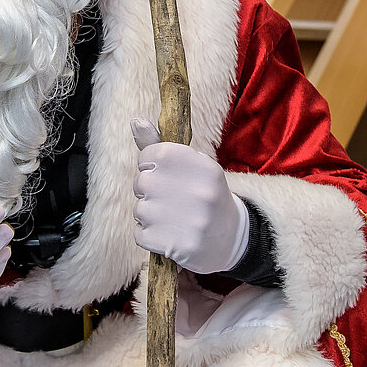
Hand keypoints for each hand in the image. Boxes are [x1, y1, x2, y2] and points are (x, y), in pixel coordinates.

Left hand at [131, 118, 249, 273]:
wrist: (231, 239)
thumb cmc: (204, 195)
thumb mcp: (191, 166)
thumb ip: (159, 146)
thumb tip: (135, 121)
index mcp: (203, 166)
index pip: (152, 154)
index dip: (150, 165)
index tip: (164, 174)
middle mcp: (198, 191)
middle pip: (141, 182)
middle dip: (148, 191)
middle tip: (171, 200)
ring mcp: (189, 221)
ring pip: (139, 209)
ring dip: (148, 215)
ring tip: (171, 218)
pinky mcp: (177, 246)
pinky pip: (139, 234)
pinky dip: (148, 235)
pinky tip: (168, 234)